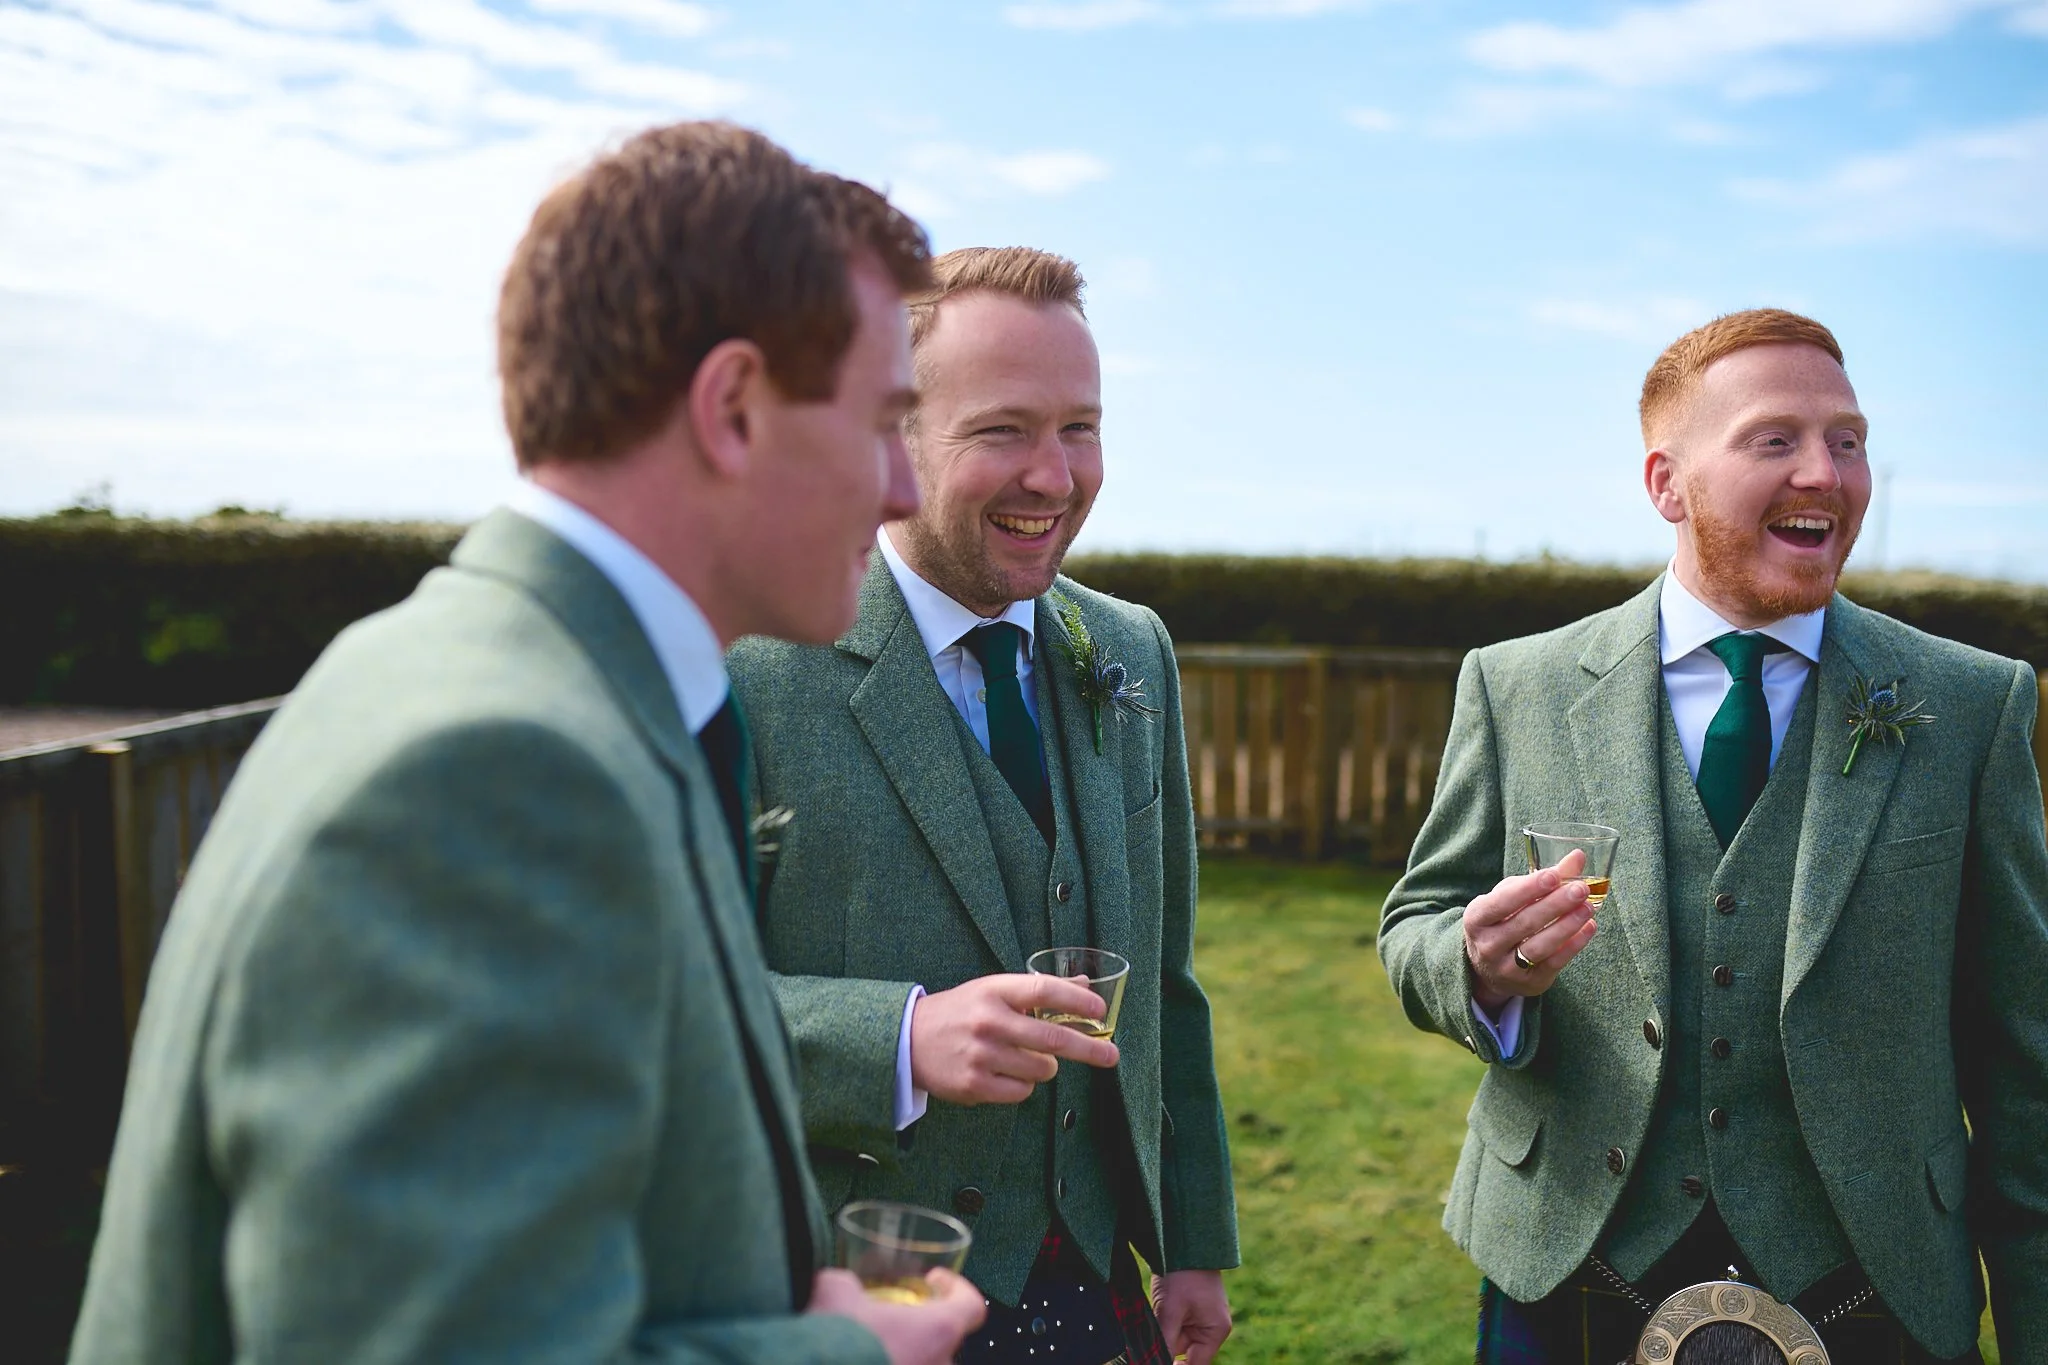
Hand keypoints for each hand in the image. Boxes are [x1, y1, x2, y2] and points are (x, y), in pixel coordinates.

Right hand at [808, 1267, 986, 1364]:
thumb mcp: (834, 1290)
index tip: (937, 1280)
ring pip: (921, 1364)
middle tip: (893, 1316)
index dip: (958, 1288)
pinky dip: (886, 1364)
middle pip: (944, 1340)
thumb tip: (843, 1286)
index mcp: (937, 1330)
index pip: (972, 1307)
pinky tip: (858, 1360)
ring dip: (904, 1353)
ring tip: (869, 1344)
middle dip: (921, 1327)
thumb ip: (848, 1284)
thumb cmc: (834, 1338)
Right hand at [909, 974, 1119, 1104]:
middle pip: (1053, 1039)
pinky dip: (1022, 1085)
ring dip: (1044, 1067)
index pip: (1044, 991)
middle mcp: (989, 1021)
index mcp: (994, 991)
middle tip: (1112, 1055)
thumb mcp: (992, 991)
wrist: (908, 1041)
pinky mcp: (974, 1085)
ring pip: (1042, 1070)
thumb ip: (1037, 991)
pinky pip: (1022, 1091)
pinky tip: (1004, 1073)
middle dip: (1089, 1049)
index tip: (1100, 1011)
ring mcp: (981, 1055)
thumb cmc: (960, 1013)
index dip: (1077, 1001)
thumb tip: (1086, 987)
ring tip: (1024, 1057)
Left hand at [1152, 1269, 1231, 1364]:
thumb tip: (1156, 1362)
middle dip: (1165, 1346)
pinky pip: (1174, 1324)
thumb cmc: (1182, 1275)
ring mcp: (1201, 1317)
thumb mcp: (1170, 1312)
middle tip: (1153, 1334)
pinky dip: (1163, 1322)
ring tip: (1156, 1314)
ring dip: (1162, 1332)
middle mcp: (1211, 1327)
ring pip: (1175, 1338)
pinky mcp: (1190, 1308)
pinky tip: (1157, 1310)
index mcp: (1215, 1331)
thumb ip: (1164, 1343)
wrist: (1184, 1240)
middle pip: (1184, 1352)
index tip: (1154, 1360)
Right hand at [1463, 849, 1597, 1013]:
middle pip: (1524, 923)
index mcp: (1476, 918)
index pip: (1501, 902)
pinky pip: (1554, 963)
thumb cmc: (1504, 920)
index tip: (1553, 876)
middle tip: (1580, 889)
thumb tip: (1577, 857)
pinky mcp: (1529, 983)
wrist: (1489, 968)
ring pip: (1540, 946)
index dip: (1528, 889)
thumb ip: (1543, 878)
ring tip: (1588, 907)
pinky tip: (1589, 927)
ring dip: (1567, 925)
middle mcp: (1487, 945)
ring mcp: (1506, 967)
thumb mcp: (1512, 897)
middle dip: (1555, 905)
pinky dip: (1574, 945)